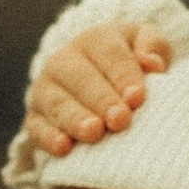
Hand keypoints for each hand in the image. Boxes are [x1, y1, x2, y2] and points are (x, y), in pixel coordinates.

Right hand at [25, 19, 170, 157]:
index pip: (109, 54)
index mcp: (94, 40)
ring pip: (58, 103)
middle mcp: (64, 61)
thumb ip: (153, 46)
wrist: (96, 80)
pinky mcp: (35, 118)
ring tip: (94, 132)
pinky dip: (48, 138)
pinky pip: (37, 127)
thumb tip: (153, 64)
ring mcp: (46, 90)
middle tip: (120, 119)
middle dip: (101, 99)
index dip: (123, 75)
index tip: (137, 98)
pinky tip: (63, 148)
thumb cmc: (127, 65)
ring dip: (75, 119)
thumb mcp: (144, 46)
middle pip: (81, 78)